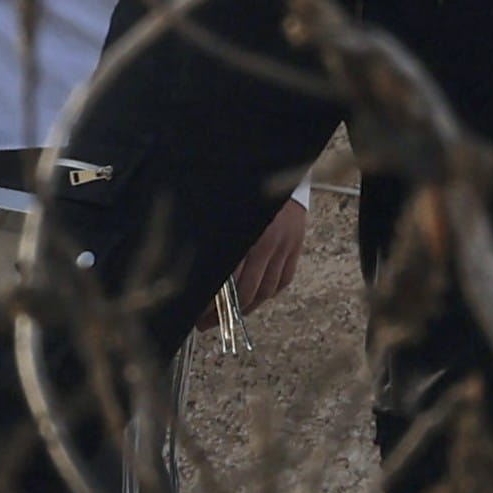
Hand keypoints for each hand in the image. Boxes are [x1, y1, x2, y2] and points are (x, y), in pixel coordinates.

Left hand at [201, 197, 308, 330]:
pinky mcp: (296, 245)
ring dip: (247, 308)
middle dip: (224, 314)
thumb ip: (212, 243)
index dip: (210, 305)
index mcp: (243, 237)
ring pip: (266, 291)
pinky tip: (256, 298)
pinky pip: (284, 279)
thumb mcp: (220, 215)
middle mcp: (266, 244)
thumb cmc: (240, 190)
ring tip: (230, 316)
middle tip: (207, 323)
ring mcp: (284, 246)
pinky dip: (270, 293)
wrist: (276, 169)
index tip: (197, 317)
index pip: (225, 283)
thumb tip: (196, 276)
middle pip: (246, 292)